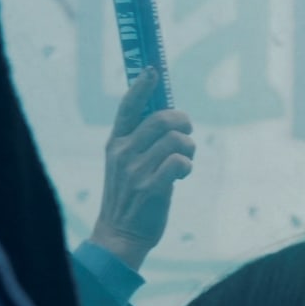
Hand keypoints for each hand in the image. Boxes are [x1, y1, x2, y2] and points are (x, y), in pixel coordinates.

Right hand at [88, 69, 193, 273]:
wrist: (119, 235)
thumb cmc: (129, 196)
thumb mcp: (124, 163)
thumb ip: (139, 141)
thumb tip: (168, 116)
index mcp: (115, 142)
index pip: (128, 106)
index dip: (142, 85)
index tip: (153, 70)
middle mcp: (123, 152)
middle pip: (162, 118)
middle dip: (184, 123)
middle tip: (187, 134)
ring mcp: (136, 170)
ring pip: (176, 140)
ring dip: (189, 148)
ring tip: (184, 159)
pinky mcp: (151, 188)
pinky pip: (180, 162)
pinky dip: (187, 166)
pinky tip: (181, 175)